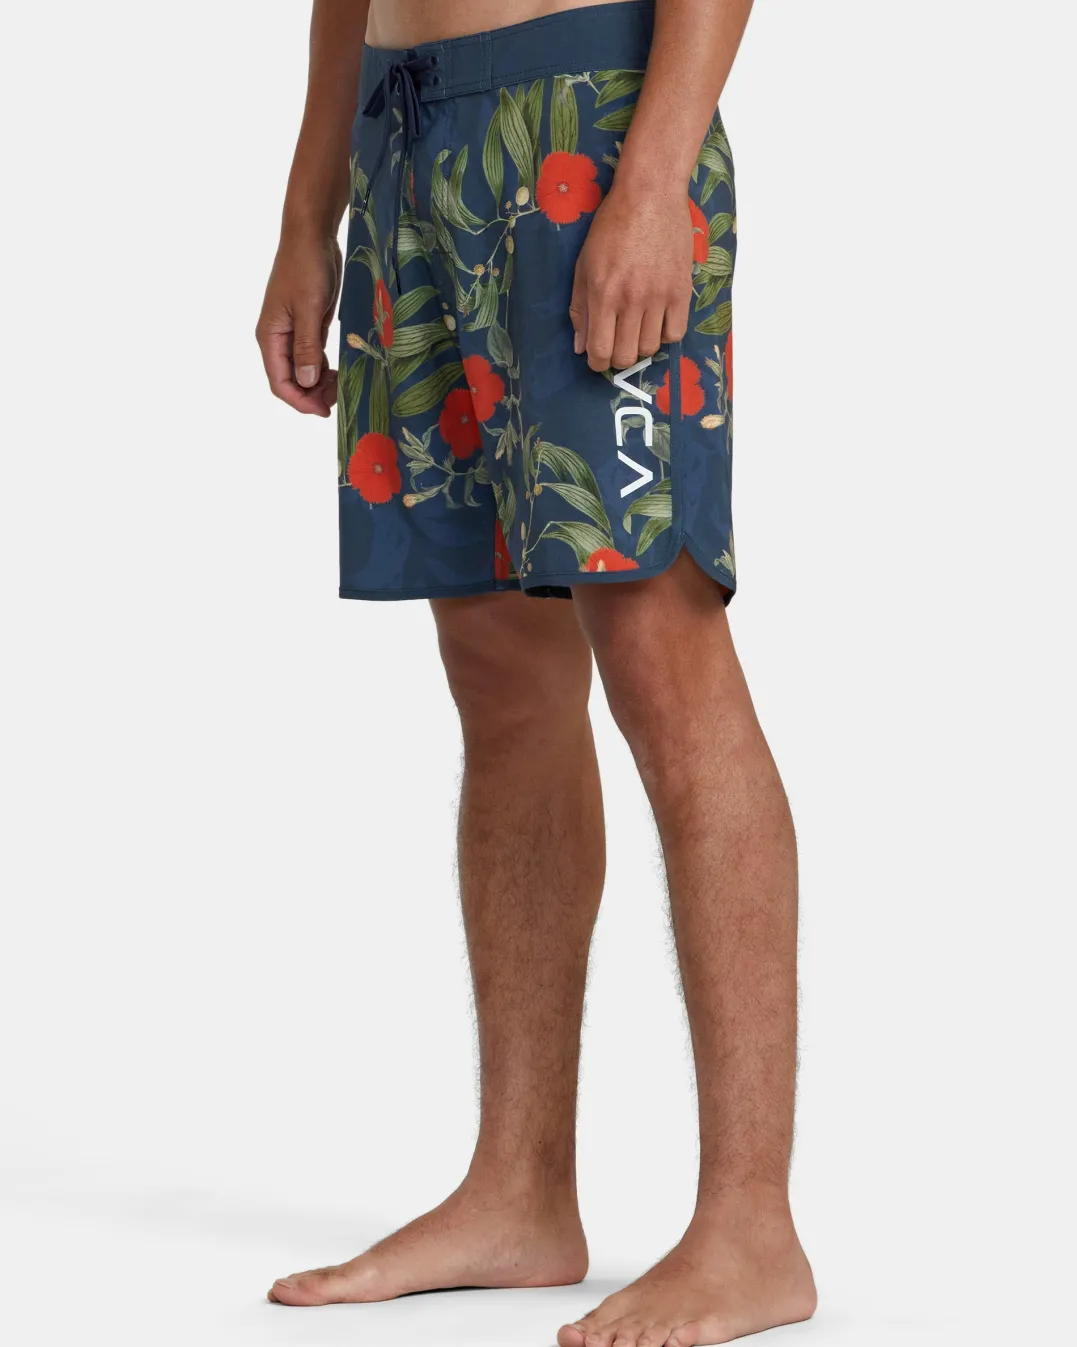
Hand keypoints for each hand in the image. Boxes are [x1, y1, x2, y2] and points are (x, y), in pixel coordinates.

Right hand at [256, 231, 342, 416]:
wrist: (312, 236)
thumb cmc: (307, 267)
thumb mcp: (310, 308)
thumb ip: (307, 346)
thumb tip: (306, 381)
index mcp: (270, 336)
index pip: (280, 383)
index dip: (300, 401)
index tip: (324, 411)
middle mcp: (277, 338)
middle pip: (291, 380)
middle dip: (313, 394)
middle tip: (340, 397)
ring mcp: (292, 332)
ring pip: (303, 370)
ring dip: (320, 383)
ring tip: (342, 385)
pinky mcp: (307, 325)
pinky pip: (312, 356)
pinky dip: (324, 367)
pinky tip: (340, 371)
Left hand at [570, 181, 692, 371]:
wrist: (650, 195)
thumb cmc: (612, 226)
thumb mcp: (584, 265)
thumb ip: (580, 308)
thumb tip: (580, 347)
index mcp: (603, 294)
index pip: (600, 350)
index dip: (597, 362)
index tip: (597, 359)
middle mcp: (631, 300)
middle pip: (626, 356)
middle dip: (617, 358)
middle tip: (616, 345)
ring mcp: (659, 297)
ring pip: (650, 348)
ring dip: (640, 347)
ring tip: (636, 331)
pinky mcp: (681, 291)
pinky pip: (675, 333)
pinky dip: (664, 335)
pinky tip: (657, 322)